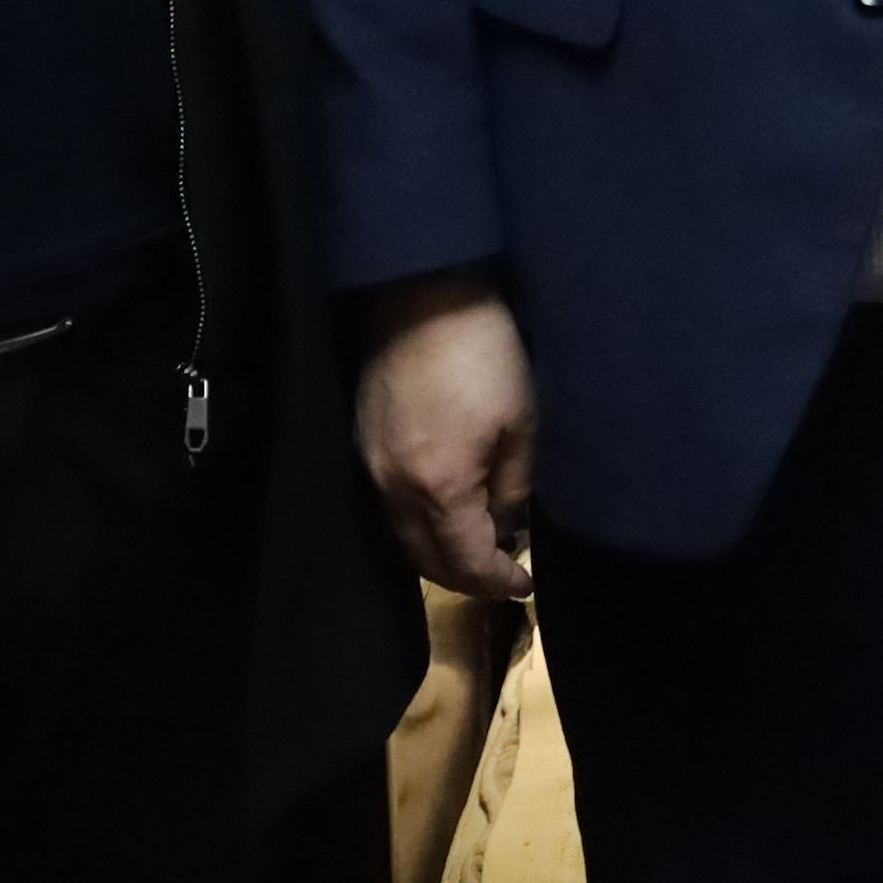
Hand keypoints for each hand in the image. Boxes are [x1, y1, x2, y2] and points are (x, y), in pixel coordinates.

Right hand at [358, 271, 540, 598]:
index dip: (495, 582)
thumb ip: (512, 485)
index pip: (464, 561)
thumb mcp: (521, 423)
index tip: (523, 587)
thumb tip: (504, 523)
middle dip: (465, 578)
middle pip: (424, 560)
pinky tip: (442, 515)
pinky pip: (386, 508)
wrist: (422, 296)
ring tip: (476, 551)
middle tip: (500, 576)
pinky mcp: (360, 445)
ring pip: (400, 538)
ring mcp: (368, 468)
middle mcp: (392, 489)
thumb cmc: (485, 353)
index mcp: (438, 488)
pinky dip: (416, 526)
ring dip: (437, 555)